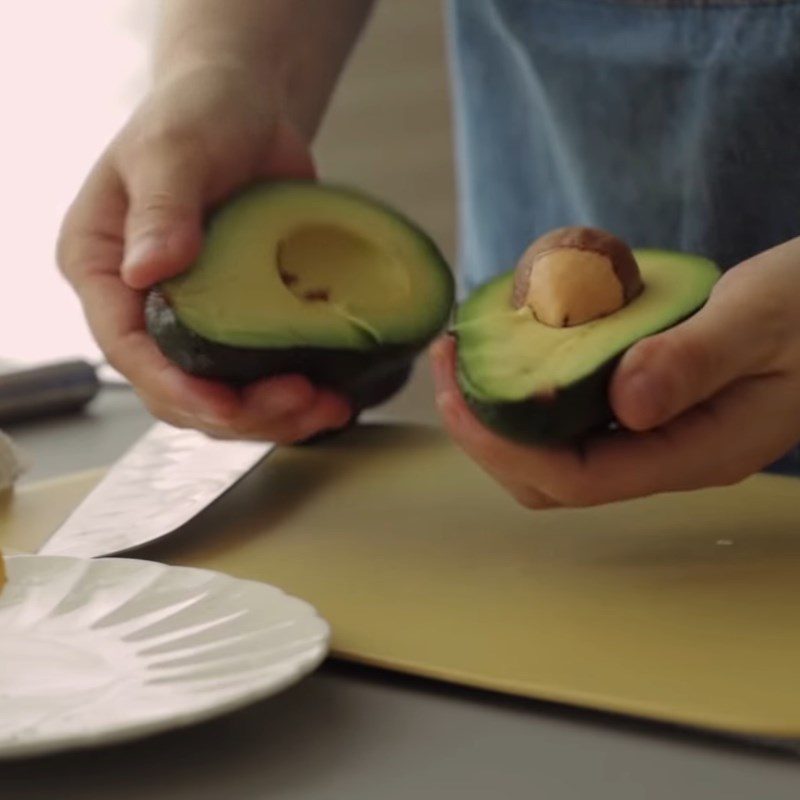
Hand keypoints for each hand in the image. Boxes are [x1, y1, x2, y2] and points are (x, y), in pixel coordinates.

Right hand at [57, 63, 351, 442]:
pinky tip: (332, 395)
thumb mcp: (173, 150)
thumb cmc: (197, 114)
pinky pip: (256, 373)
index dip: (175, 387)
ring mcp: (191, 317)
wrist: (246, 110)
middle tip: (300, 401)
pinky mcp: (236, 320)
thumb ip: (160, 208)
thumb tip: (147, 270)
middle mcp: (140, 304)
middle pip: (177, 387)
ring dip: (272, 413)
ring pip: (220, 392)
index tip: (226, 405)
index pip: (126, 347)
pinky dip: (292, 393)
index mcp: (102, 268)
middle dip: (239, 410)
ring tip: (327, 407)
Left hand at [432, 238, 799, 507]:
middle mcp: (666, 456)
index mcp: (697, 451)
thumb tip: (622, 404)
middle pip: (549, 479)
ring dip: (500, 410)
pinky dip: (530, 387)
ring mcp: (655, 435)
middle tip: (448, 361)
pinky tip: (515, 344)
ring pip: (553, 450)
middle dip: (485, 431)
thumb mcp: (764, 318)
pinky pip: (571, 415)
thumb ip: (696, 359)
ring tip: (466, 350)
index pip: (576, 478)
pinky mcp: (646, 406)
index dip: (504, 445)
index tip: (456, 393)